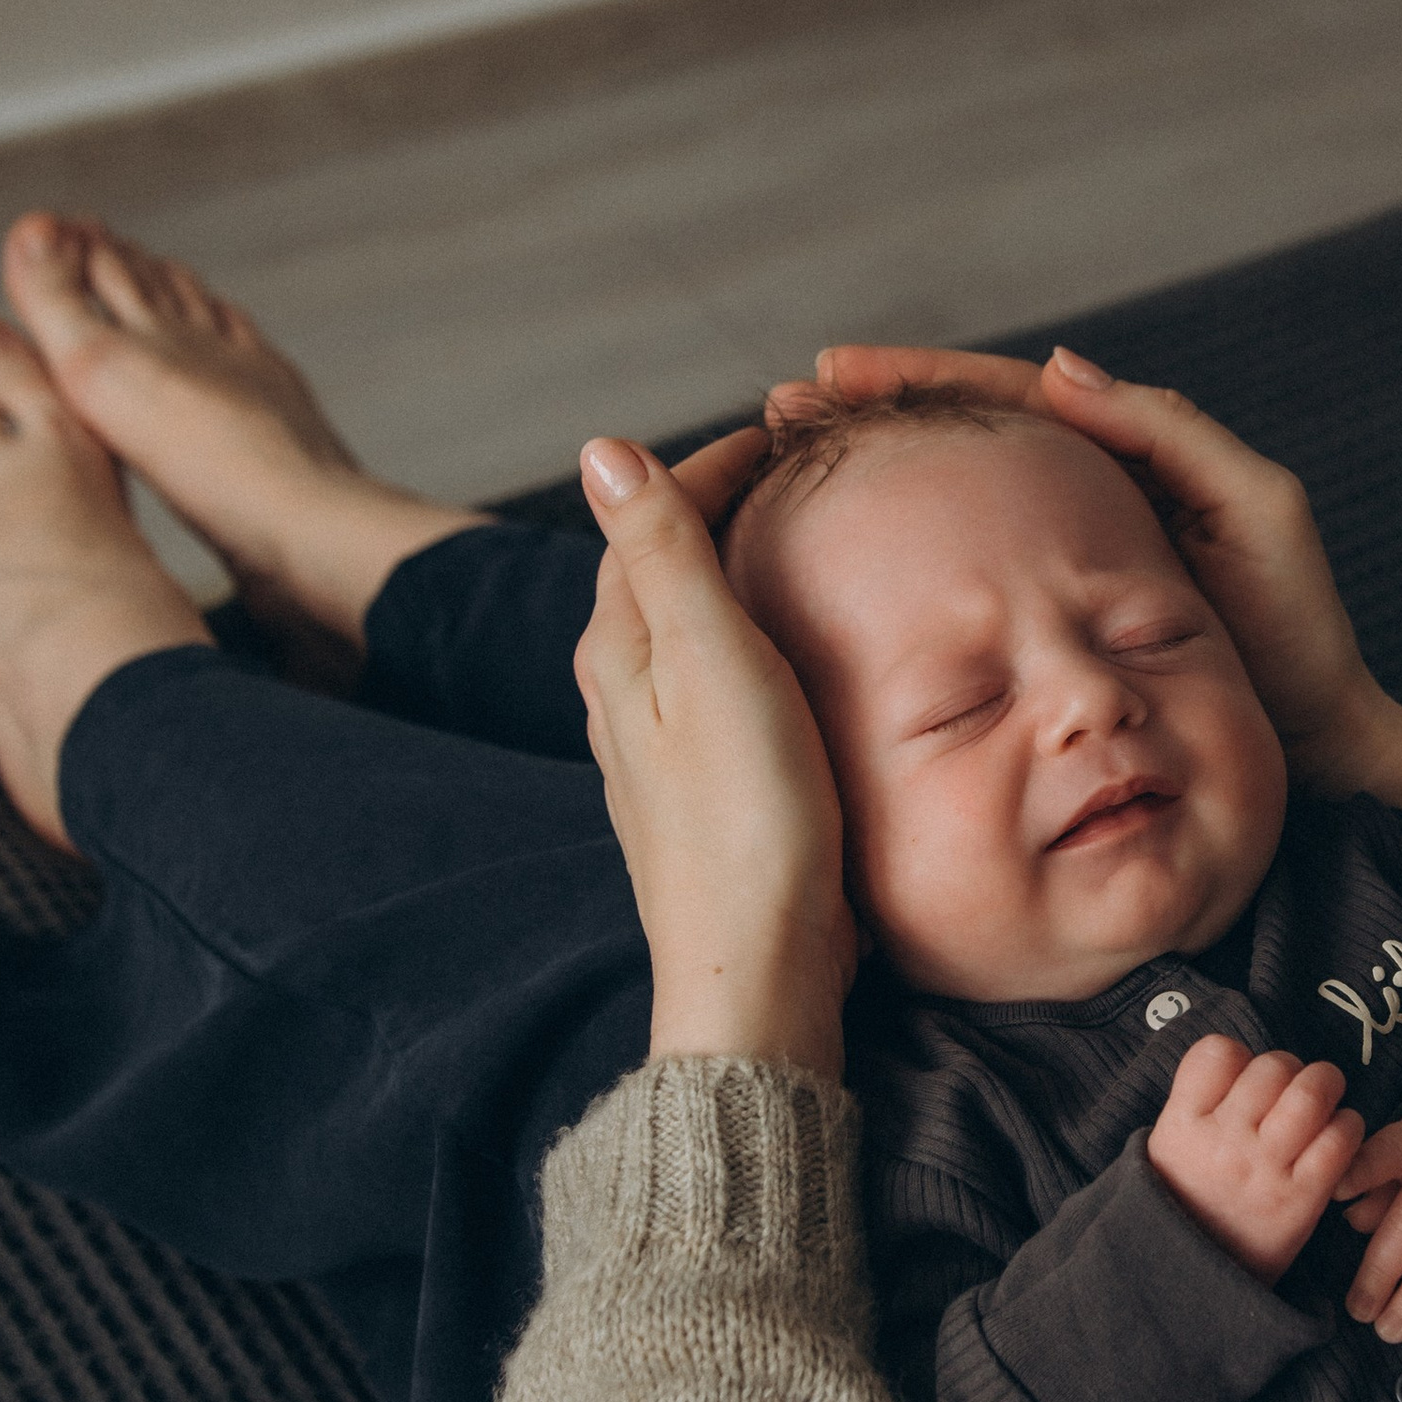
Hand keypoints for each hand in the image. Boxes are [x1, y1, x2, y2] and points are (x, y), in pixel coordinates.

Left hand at [575, 435, 858, 1076]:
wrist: (759, 968)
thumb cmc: (745, 820)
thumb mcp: (709, 662)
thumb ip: (663, 551)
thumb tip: (600, 449)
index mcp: (619, 651)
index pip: (648, 521)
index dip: (711, 466)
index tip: (779, 432)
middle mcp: (623, 697)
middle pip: (661, 570)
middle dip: (720, 510)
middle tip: (798, 475)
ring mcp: (660, 752)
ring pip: (687, 632)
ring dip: (735, 578)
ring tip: (802, 547)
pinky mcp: (704, 796)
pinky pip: (719, 688)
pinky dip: (753, 644)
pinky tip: (797, 662)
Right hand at [787, 341, 1384, 794]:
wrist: (1314, 754)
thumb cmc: (1298, 639)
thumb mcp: (1255, 514)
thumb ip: (1170, 435)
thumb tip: (1059, 368)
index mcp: (1125, 463)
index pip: (1005, 399)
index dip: (918, 380)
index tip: (837, 368)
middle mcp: (1083, 509)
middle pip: (961, 445)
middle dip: (873, 422)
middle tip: (786, 408)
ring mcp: (1062, 578)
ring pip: (955, 516)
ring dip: (879, 488)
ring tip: (794, 470)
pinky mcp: (1056, 642)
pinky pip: (972, 591)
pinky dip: (912, 571)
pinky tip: (854, 572)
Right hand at [1148, 1036, 1365, 1282]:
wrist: (1192, 1283)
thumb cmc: (1189, 1204)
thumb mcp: (1167, 1149)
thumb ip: (1199, 1103)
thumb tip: (1244, 1060)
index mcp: (1182, 1125)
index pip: (1217, 1053)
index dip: (1240, 1056)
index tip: (1245, 1077)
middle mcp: (1223, 1142)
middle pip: (1272, 1066)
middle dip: (1291, 1069)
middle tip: (1293, 1090)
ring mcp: (1264, 1170)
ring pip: (1310, 1094)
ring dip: (1326, 1087)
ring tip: (1323, 1101)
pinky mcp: (1301, 1199)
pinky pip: (1340, 1139)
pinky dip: (1348, 1128)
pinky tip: (1337, 1137)